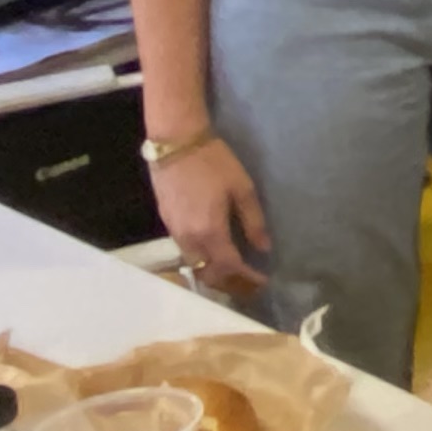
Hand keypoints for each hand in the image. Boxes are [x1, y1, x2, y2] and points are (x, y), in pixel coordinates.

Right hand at [150, 136, 270, 296]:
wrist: (175, 144)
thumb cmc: (213, 162)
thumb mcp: (242, 188)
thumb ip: (253, 221)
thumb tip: (264, 248)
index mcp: (210, 231)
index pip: (229, 267)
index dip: (247, 279)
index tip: (263, 282)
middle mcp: (189, 239)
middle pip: (208, 275)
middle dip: (230, 285)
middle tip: (250, 286)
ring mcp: (174, 232)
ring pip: (195, 266)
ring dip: (215, 276)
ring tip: (235, 275)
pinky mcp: (167, 224)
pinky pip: (186, 253)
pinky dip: (202, 262)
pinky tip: (215, 256)